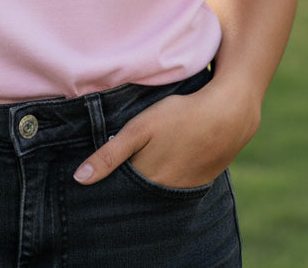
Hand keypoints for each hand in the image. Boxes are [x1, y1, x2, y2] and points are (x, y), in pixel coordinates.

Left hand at [73, 79, 260, 188]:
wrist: (227, 115)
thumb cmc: (179, 116)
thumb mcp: (139, 128)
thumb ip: (109, 155)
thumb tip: (79, 179)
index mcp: (146, 181)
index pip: (119, 190)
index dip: (108, 181)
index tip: (99, 173)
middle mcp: (165, 192)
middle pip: (137, 191)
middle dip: (127, 182)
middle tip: (124, 160)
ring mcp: (184, 189)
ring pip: (157, 189)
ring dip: (149, 178)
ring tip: (148, 156)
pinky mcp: (199, 182)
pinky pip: (176, 185)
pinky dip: (168, 176)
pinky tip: (169, 156)